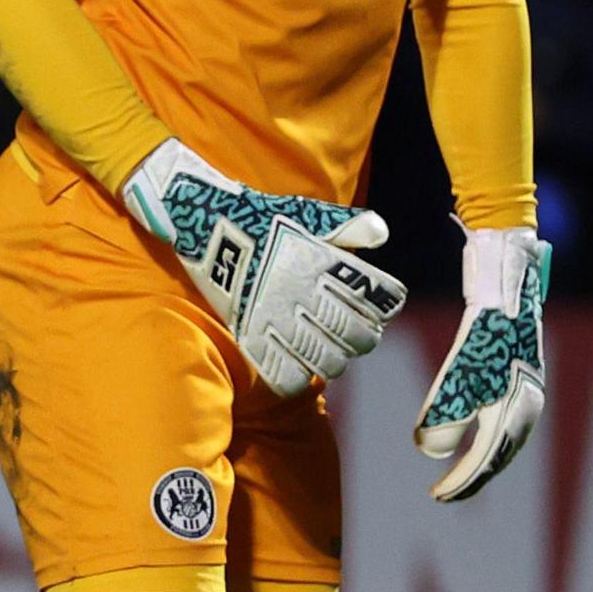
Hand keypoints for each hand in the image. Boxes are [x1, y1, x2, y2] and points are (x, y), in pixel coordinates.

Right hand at [119, 138, 407, 395]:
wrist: (206, 224)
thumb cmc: (262, 218)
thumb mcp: (307, 214)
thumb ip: (348, 225)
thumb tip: (381, 234)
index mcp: (324, 264)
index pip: (380, 298)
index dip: (386, 306)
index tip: (379, 307)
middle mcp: (305, 293)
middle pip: (359, 336)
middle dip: (365, 338)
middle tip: (357, 335)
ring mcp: (277, 317)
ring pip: (329, 362)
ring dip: (335, 360)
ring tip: (329, 353)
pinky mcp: (250, 335)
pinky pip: (288, 375)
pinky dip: (300, 377)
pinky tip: (299, 366)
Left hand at [415, 228, 548, 501]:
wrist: (509, 288)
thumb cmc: (483, 332)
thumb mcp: (456, 376)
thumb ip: (443, 416)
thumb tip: (430, 452)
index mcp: (516, 410)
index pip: (487, 458)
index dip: (461, 481)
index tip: (436, 496)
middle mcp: (528, 404)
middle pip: (500, 454)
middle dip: (472, 476)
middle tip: (444, 493)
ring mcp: (527, 389)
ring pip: (506, 437)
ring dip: (482, 458)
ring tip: (458, 473)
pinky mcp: (520, 374)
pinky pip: (506, 418)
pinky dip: (489, 434)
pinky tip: (473, 435)